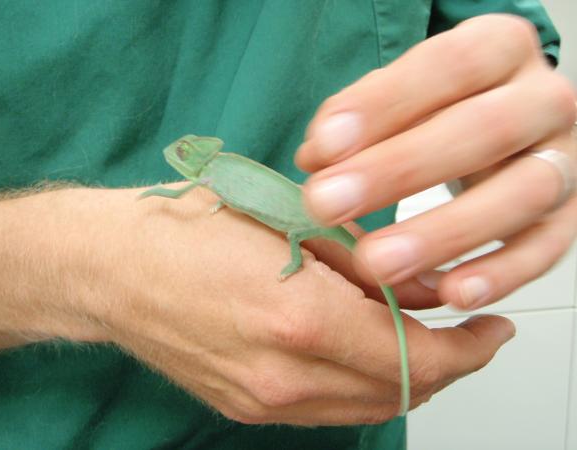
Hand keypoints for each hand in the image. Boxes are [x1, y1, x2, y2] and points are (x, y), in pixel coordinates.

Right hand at [73, 184, 513, 423]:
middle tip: (465, 331)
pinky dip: (360, 384)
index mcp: (302, 318)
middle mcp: (286, 375)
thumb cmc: (189, 226)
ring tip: (416, 335)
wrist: (111, 268)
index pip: (418, 358)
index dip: (469, 349)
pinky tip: (360, 348)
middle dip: (446, 364)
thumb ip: (363, 261)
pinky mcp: (246, 407)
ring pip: (367, 407)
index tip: (494, 330)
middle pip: (400, 392)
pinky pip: (327, 408)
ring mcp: (264, 401)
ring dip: (405, 376)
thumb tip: (421, 286)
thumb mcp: (289, 219)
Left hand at [296, 14, 576, 310]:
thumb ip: (362, 120)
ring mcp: (563, 160)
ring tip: (378, 263)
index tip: (324, 146)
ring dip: (444, 233)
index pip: (448, 65)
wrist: (511, 125)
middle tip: (329, 204)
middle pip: (484, 130)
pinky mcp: (567, 218)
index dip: (382, 105)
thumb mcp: (405, 96)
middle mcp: (542, 100)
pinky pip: (544, 249)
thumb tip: (318, 159)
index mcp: (500, 50)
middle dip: (399, 170)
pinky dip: (499, 274)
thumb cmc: (446, 109)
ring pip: (521, 194)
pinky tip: (450, 293)